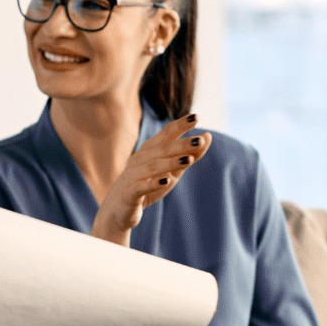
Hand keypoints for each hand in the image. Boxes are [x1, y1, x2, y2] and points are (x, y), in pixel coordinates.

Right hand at [90, 114, 212, 245]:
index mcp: (150, 150)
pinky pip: (141, 187)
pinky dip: (153, 184)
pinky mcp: (129, 194)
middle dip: (182, 144)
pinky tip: (166, 181)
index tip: (196, 116)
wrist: (118, 209)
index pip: (167, 133)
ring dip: (172, 162)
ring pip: (153, 166)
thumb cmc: (148, 185)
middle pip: (163, 149)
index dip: (180, 125)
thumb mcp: (173, 170)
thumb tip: (208, 135)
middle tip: (200, 140)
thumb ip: (190, 154)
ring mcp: (133, 175)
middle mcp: (140, 159)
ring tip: (189, 160)